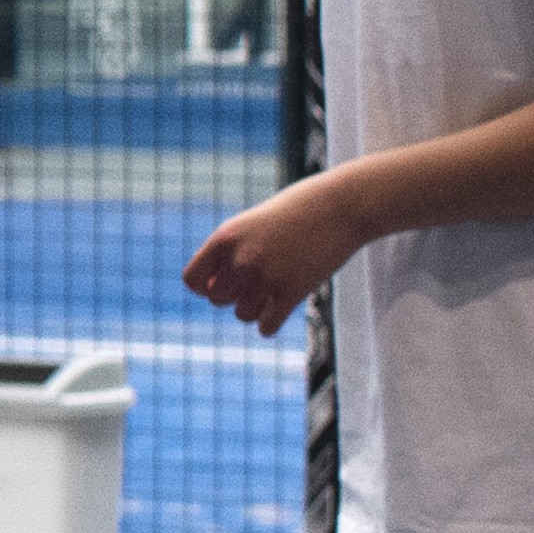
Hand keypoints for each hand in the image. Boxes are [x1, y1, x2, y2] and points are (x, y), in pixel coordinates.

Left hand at [184, 176, 364, 335]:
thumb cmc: (294, 213)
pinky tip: (277, 312)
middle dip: (233, 295)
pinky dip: (269, 325)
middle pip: (218, 299)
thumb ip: (228, 253)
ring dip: (254, 309)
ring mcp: (266, 276)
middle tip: (255, 283)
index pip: (192, 279)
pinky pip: (267, 326)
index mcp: (224, 238)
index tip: (221, 282)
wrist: (341, 206)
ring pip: (243, 314)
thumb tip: (209, 292)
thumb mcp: (251, 225)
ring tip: (270, 294)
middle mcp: (240, 259)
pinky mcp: (293, 291)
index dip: (204, 286)